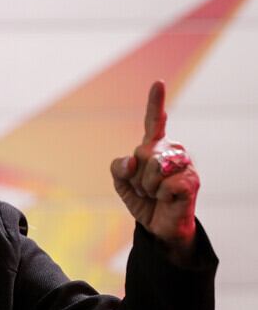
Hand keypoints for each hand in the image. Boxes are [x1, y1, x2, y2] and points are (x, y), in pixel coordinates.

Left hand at [110, 81, 199, 258]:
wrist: (160, 227)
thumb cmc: (144, 201)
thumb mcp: (122, 184)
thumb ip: (118, 168)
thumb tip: (132, 159)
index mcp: (154, 148)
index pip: (154, 122)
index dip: (155, 103)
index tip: (158, 82)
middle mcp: (172, 151)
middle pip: (142, 152)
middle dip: (135, 177)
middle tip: (146, 189)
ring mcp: (184, 165)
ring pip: (153, 167)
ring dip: (147, 186)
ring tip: (156, 194)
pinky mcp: (192, 181)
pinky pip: (164, 184)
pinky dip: (160, 196)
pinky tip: (169, 200)